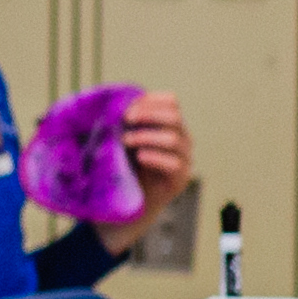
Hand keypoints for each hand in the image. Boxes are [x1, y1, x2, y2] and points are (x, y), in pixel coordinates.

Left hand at [116, 93, 194, 210]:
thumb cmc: (129, 163)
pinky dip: (155, 157)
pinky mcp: (180, 179)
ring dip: (146, 136)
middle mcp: (183, 139)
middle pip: (174, 117)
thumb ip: (127, 122)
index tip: (128, 106)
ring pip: (173, 139)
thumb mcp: (127, 138)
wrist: (134, 198)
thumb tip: (112, 103)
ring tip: (126, 140)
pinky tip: (140, 156)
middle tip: (126, 119)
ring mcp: (185, 159)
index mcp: (172, 124)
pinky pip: (174, 164)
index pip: (172, 102)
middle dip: (148, 114)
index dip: (151, 100)